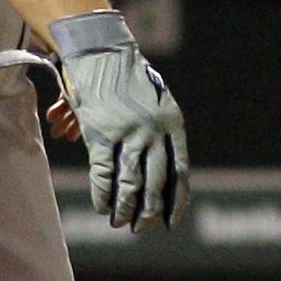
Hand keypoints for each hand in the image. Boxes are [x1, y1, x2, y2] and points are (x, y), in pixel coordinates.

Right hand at [44, 10, 189, 231]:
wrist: (100, 50)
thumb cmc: (127, 79)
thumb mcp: (154, 103)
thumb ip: (160, 134)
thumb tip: (161, 173)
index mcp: (172, 124)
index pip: (179, 171)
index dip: (176, 200)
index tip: (171, 221)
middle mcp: (154, 131)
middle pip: (155, 183)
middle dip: (149, 212)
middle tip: (142, 229)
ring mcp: (128, 132)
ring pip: (130, 183)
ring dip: (125, 209)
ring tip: (120, 223)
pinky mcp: (101, 133)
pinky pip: (103, 173)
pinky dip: (103, 194)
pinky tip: (102, 206)